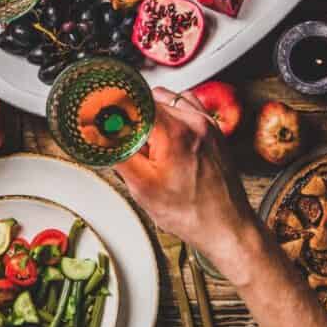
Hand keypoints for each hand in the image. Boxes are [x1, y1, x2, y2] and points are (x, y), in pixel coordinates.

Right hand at [116, 87, 260, 276]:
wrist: (226, 227)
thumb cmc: (191, 213)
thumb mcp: (142, 187)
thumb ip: (118, 153)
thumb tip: (100, 135)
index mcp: (176, 132)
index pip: (136, 98)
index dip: (116, 106)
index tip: (105, 116)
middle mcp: (195, 122)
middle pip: (150, 99)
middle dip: (133, 117)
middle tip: (128, 143)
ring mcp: (207, 124)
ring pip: (169, 100)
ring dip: (153, 115)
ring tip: (150, 145)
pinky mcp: (214, 131)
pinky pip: (187, 108)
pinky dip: (172, 117)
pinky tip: (167, 140)